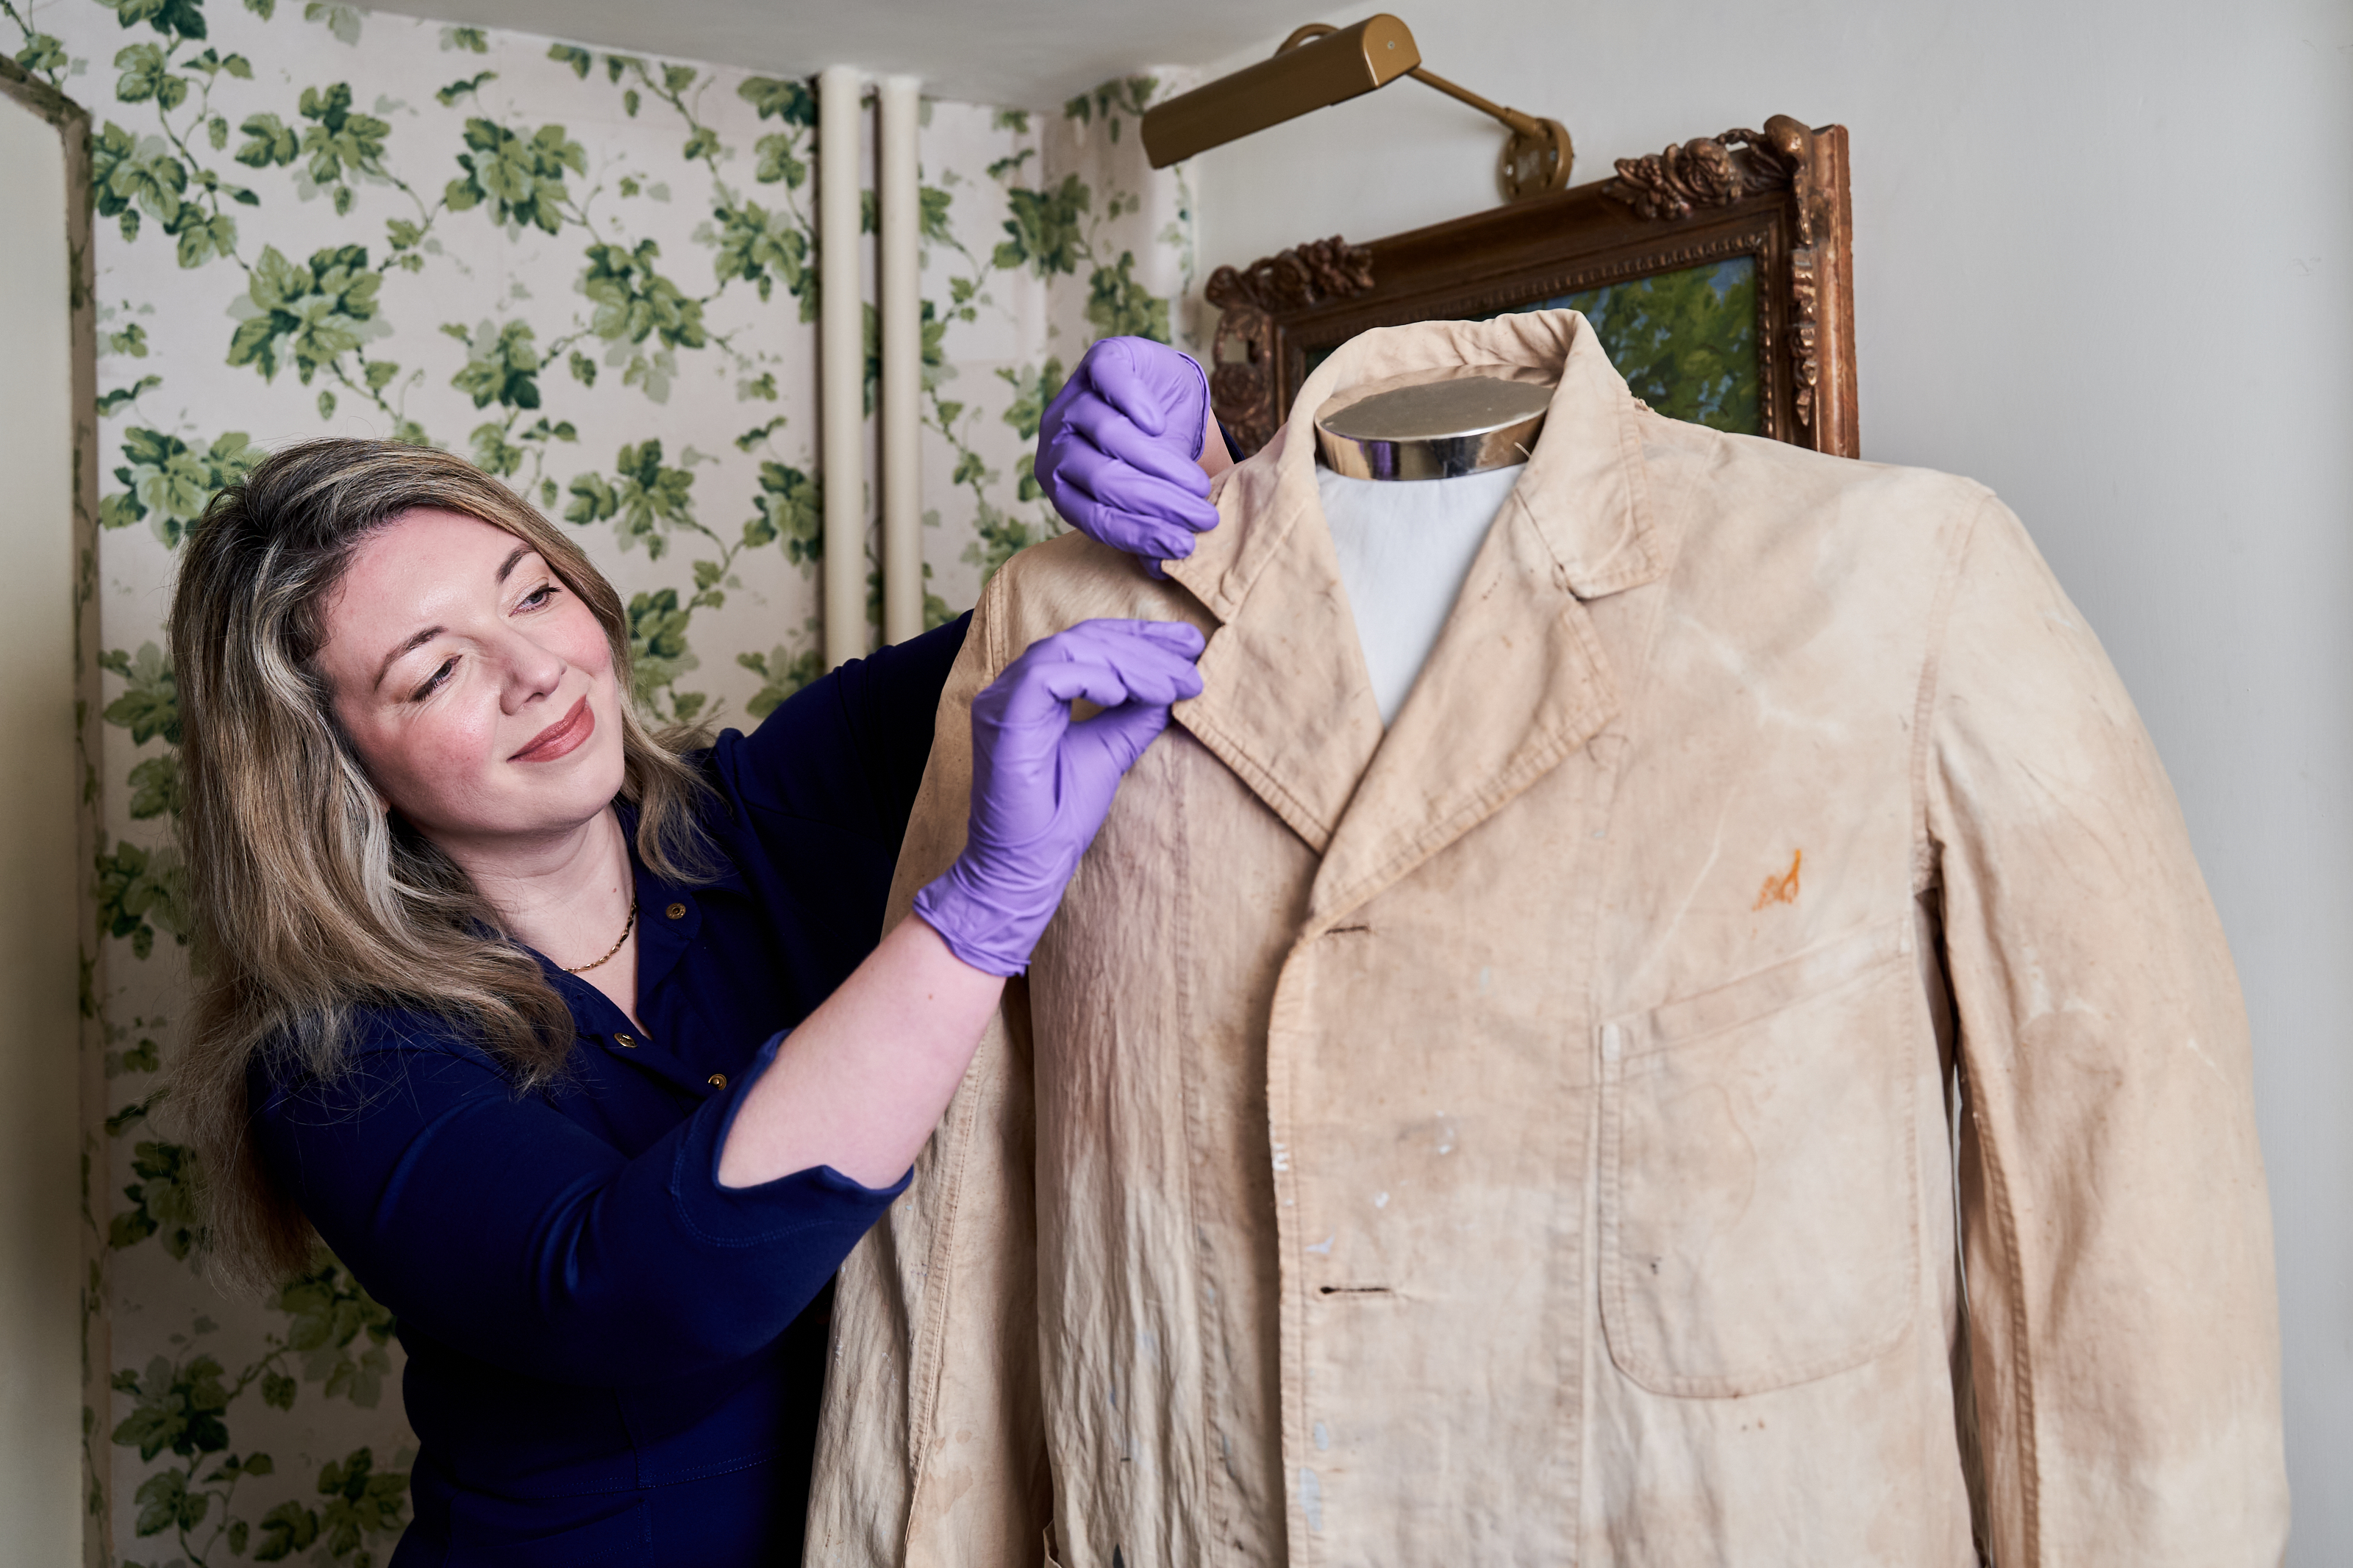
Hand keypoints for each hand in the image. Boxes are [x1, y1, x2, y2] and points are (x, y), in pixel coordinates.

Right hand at [913, 619, 1206, 974]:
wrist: (1025, 866)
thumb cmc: (1059, 817)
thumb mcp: (1110, 752)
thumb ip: (1135, 716)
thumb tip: (1175, 684)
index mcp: (1037, 691)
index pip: (1091, 641)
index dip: (1141, 637)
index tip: (1190, 644)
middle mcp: (1014, 686)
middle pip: (1085, 638)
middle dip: (1145, 645)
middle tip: (1192, 660)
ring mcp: (1002, 698)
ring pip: (1072, 648)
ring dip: (1131, 664)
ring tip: (1173, 686)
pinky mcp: (1000, 715)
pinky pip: (1049, 674)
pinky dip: (1093, 677)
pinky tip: (1124, 695)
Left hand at [1037, 337, 1220, 574]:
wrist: (1166, 397)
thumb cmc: (1156, 458)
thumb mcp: (1152, 497)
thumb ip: (1149, 529)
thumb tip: (1161, 568)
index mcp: (1063, 485)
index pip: (1095, 517)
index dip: (1139, 534)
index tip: (1182, 546)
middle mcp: (1058, 443)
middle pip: (1104, 478)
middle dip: (1158, 503)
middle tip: (1204, 518)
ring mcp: (1075, 399)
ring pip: (1109, 435)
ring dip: (1160, 465)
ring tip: (1198, 485)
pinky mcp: (1100, 361)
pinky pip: (1108, 381)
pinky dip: (1132, 404)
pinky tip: (1158, 424)